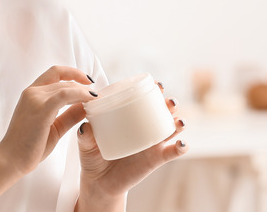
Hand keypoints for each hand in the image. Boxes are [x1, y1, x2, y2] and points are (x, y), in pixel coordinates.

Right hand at [0, 66, 95, 175]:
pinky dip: (80, 95)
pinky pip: (65, 95)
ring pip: (65, 86)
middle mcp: (32, 92)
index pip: (54, 73)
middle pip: (63, 79)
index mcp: (31, 94)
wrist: (11, 160)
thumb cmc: (29, 147)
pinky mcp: (41, 109)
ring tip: (97, 99)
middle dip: (83, 84)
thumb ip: (69, 115)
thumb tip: (87, 106)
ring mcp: (35, 99)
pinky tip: (90, 100)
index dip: (73, 73)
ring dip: (84, 90)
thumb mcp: (54, 127)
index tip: (87, 81)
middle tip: (98, 95)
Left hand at [75, 83, 187, 207]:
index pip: (143, 100)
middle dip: (170, 103)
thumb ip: (85, 135)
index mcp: (129, 119)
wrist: (99, 182)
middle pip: (162, 111)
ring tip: (178, 121)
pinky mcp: (155, 159)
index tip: (156, 84)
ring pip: (171, 129)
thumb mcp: (86, 144)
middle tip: (169, 101)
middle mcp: (143, 128)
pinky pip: (172, 152)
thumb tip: (86, 126)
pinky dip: (181, 147)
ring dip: (179, 122)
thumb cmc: (93, 157)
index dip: (153, 90)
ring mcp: (151, 143)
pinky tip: (181, 144)